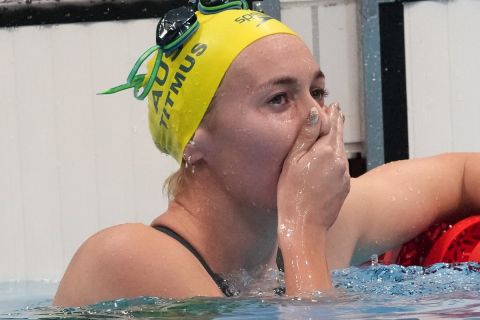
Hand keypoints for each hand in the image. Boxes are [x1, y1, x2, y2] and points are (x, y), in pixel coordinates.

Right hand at [277, 103, 349, 238]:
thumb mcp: (293, 161)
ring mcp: (344, 176)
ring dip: (336, 141)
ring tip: (332, 132)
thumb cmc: (291, 194)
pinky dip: (336, 158)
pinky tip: (329, 159)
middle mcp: (339, 161)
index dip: (331, 114)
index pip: (331, 125)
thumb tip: (317, 113)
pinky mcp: (344, 188)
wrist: (304, 226)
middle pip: (338, 137)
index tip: (332, 105)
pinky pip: (340, 167)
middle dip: (337, 123)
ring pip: (340, 152)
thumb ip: (306, 136)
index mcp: (325, 151)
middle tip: (337, 111)